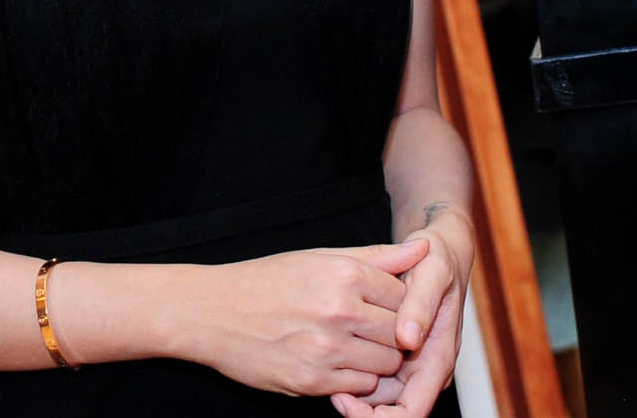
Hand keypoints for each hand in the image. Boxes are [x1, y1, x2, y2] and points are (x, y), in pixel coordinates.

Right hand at [179, 242, 427, 397]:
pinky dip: (356, 378)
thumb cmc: (267, 281)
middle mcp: (338, 311)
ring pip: (386, 364)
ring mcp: (326, 350)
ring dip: (379, 358)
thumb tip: (423, 248)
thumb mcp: (321, 257)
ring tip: (357, 344)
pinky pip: (359, 387)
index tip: (385, 304)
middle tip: (377, 329)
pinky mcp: (311, 382)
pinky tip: (338, 361)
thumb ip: (378, 257)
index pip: (404, 294)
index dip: (400, 302)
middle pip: (400, 332)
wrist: (213, 313)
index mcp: (344, 274)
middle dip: (396, 333)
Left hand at [334, 208, 473, 417]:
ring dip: (356, 397)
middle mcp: (426, 368)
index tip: (346, 401)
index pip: (412, 411)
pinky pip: (374, 378)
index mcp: (440, 356)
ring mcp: (411, 363)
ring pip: (380, 398)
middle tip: (333, 396)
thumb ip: (422, 305)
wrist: (439, 249)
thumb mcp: (433, 272)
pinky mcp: (396, 352)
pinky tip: (335, 363)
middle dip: (362, 410)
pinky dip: (355, 378)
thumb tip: (408, 338)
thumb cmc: (438, 258)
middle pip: (392, 412)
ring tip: (330, 380)